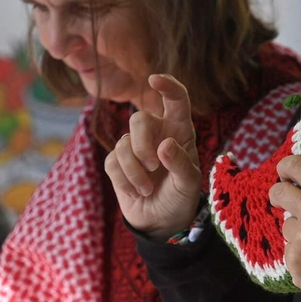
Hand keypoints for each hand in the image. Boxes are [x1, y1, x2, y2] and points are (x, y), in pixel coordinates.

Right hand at [105, 74, 202, 239]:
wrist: (162, 221)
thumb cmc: (181, 197)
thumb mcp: (188, 183)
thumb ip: (180, 163)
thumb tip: (164, 145)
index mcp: (179, 131)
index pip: (176, 100)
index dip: (168, 85)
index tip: (154, 80)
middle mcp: (156, 133)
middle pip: (139, 119)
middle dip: (142, 144)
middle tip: (153, 166)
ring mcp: (134, 147)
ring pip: (123, 144)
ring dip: (134, 171)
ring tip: (147, 189)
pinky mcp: (117, 162)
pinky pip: (112, 162)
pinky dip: (124, 180)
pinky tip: (136, 192)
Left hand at [269, 155, 300, 301]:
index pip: (298, 166)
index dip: (286, 166)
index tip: (284, 173)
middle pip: (279, 192)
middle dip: (278, 195)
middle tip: (283, 201)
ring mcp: (300, 238)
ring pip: (286, 226)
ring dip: (296, 233)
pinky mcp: (293, 260)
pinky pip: (288, 251)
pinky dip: (299, 256)